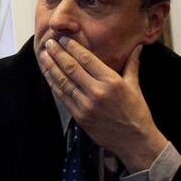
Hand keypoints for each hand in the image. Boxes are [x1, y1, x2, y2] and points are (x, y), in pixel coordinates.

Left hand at [37, 37, 167, 171]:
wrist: (134, 140)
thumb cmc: (136, 112)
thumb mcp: (135, 86)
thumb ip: (131, 65)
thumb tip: (136, 47)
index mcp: (112, 82)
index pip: (87, 60)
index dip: (73, 48)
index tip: (63, 39)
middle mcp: (97, 92)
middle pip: (71, 68)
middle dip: (57, 54)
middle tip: (48, 43)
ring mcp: (86, 105)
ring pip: (63, 81)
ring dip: (51, 67)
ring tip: (43, 55)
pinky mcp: (78, 115)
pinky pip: (62, 96)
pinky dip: (53, 83)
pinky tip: (48, 74)